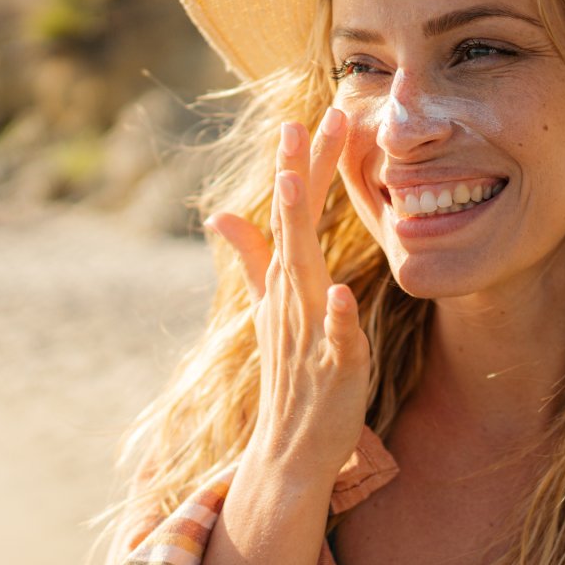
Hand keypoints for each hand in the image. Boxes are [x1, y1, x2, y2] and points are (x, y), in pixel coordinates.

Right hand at [203, 107, 370, 480]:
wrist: (290, 448)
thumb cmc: (290, 373)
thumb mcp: (269, 308)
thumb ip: (251, 259)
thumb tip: (222, 214)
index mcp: (285, 280)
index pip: (291, 213)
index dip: (298, 166)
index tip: (303, 115)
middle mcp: (292, 297)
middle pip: (292, 227)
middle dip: (296, 176)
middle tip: (299, 124)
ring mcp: (309, 329)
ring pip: (303, 273)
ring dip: (298, 232)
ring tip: (298, 188)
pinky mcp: (332, 366)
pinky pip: (334, 338)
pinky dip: (336, 317)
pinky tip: (342, 294)